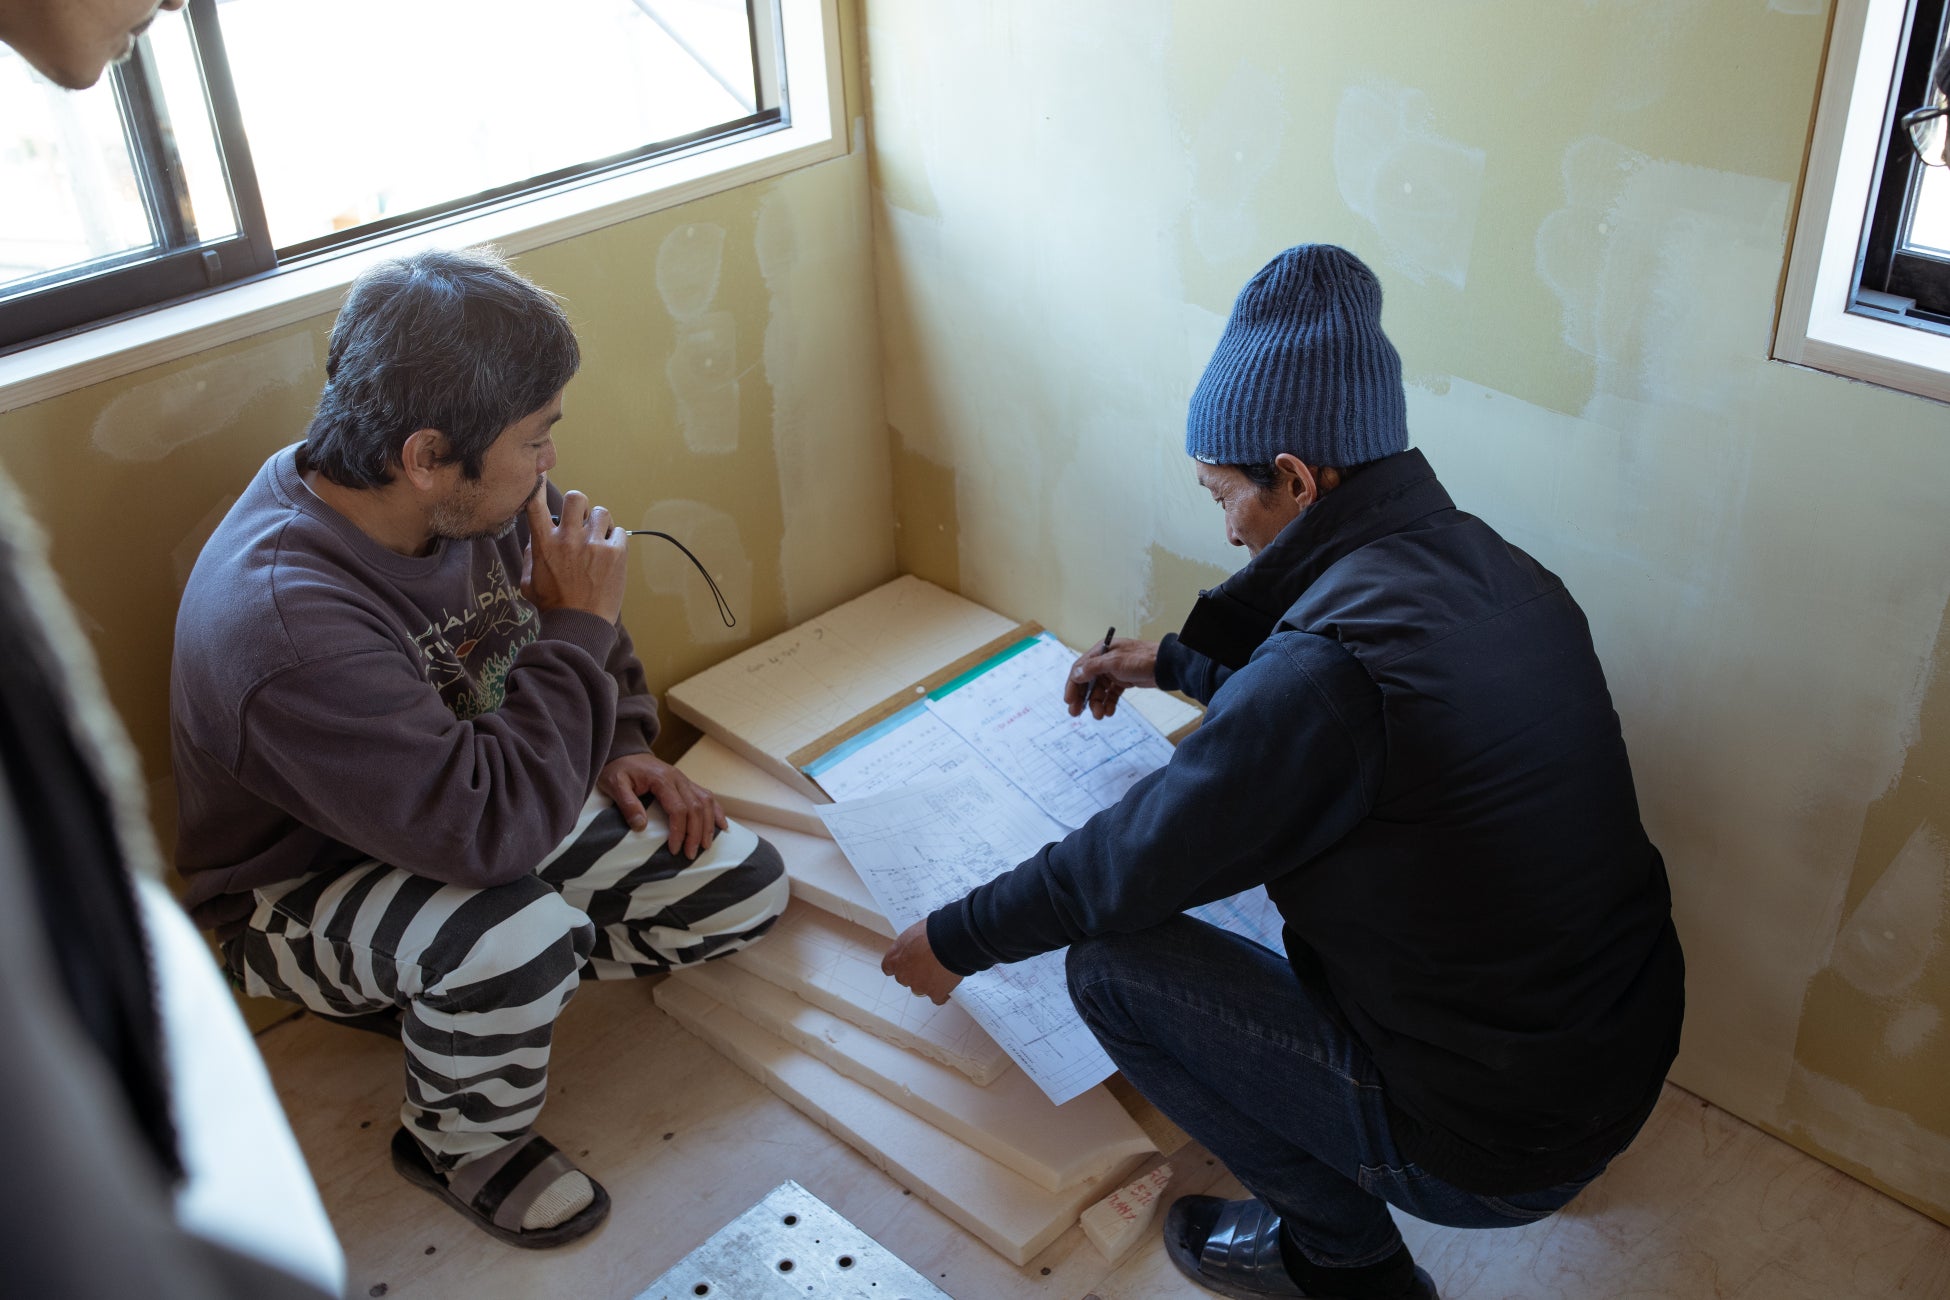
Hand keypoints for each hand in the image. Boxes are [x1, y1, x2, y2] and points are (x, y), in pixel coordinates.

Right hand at [521, 484, 628, 623]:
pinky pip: (619, 531)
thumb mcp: (528, 580)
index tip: (539, 475)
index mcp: (544, 543)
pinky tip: (610, 555)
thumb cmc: (552, 605)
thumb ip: (531, 554)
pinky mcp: (615, 553)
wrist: (580, 625)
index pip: (535, 502)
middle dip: (579, 506)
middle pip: (576, 497)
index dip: (537, 484)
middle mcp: (568, 538)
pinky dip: (615, 540)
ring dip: (599, 523)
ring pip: (601, 512)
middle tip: (581, 521)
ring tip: (598, 541)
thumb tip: (537, 536)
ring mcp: (593, 544)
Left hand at [598, 752, 726, 857]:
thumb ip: (627, 804)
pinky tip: (721, 825)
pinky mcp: (686, 783)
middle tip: (691, 854)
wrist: (623, 752)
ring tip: (706, 846)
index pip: (679, 809)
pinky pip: (707, 796)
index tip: (674, 849)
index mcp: (662, 779)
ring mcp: (684, 780)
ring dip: (708, 825)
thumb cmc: (617, 769)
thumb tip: (641, 826)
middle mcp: (678, 778)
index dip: (679, 831)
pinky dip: (716, 811)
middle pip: (696, 808)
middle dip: (696, 834)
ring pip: (705, 802)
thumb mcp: (615, 784)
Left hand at [881, 919, 962, 1004]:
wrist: (949, 940)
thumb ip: (910, 945)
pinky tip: (948, 983)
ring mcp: (919, 985)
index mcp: (894, 958)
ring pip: (922, 988)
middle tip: (928, 963)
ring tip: (942, 970)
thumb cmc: (932, 932)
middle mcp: (903, 974)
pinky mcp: (935, 993)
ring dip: (929, 982)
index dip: (899, 966)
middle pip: (905, 979)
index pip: (889, 968)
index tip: (905, 964)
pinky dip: (943, 992)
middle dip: (915, 973)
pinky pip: (937, 997)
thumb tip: (916, 945)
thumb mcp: (913, 933)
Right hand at [1063, 636, 1159, 719]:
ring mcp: (1114, 672)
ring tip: (1099, 715)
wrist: (1165, 667)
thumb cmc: (1141, 659)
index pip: (1079, 669)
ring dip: (1097, 703)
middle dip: (1082, 698)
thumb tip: (1075, 674)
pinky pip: (1111, 694)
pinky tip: (1109, 712)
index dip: (1072, 685)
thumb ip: (1092, 668)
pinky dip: (1108, 703)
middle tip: (1076, 713)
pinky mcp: (1123, 681)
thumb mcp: (1114, 662)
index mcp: (1100, 652)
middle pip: (1087, 681)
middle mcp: (1105, 661)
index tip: (1069, 701)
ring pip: (1099, 690)